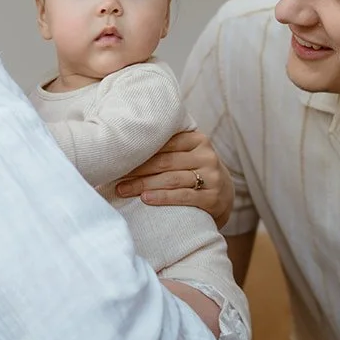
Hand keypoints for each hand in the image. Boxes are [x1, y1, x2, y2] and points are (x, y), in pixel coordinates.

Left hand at [114, 130, 233, 227]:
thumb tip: (125, 140)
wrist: (224, 195)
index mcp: (198, 140)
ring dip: (143, 185)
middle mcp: (207, 156)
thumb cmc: (194, 171)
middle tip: (115, 176)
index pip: (165, 143)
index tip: (119, 158)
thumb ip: (166, 145)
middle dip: (137, 170)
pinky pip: (183, 196)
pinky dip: (162, 197)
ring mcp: (213, 177)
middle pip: (165, 162)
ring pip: (172, 179)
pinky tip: (145, 199)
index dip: (140, 151)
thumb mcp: (187, 153)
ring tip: (123, 190)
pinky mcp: (213, 198)